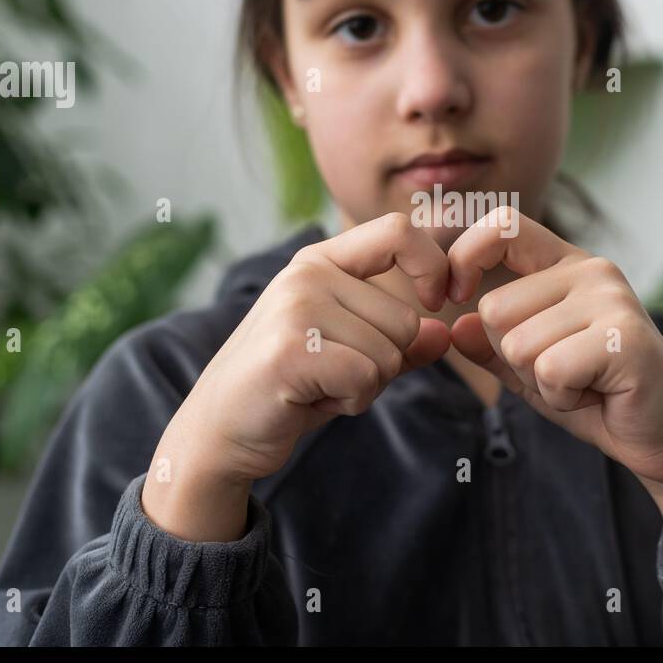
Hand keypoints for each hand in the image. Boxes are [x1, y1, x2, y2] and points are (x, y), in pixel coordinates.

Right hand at [170, 212, 452, 484]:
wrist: (219, 431)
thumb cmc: (288, 389)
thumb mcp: (349, 356)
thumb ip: (397, 342)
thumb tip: (443, 334)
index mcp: (321, 261)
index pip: (399, 231)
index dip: (433, 265)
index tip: (436, 302)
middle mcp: (307, 273)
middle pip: (406, 320)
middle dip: (385, 363)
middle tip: (332, 373)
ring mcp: (296, 307)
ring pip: (389, 355)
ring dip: (365, 387)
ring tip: (317, 385)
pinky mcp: (290, 349)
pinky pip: (365, 379)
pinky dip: (349, 403)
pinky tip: (309, 401)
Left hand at [447, 207, 662, 494]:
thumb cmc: (598, 398)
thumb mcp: (530, 370)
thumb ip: (492, 345)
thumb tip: (457, 325)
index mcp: (567, 265)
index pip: (503, 225)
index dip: (464, 255)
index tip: (454, 295)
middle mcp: (592, 271)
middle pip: (494, 308)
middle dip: (512, 357)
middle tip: (563, 372)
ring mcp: (612, 300)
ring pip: (517, 344)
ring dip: (539, 382)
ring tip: (584, 383)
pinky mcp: (625, 338)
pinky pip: (549, 370)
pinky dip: (561, 397)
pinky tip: (597, 395)